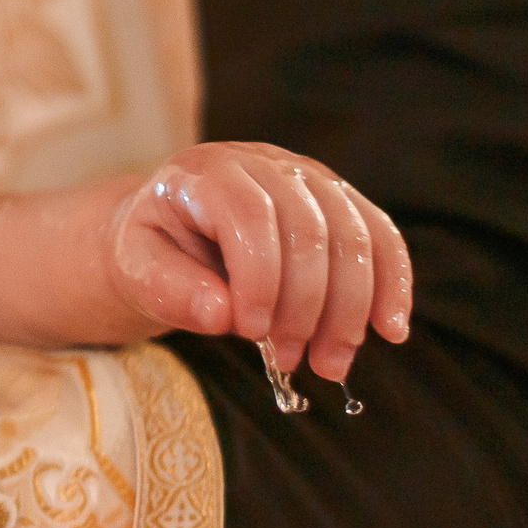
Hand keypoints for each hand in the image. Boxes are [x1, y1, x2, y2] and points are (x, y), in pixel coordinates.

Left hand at [105, 141, 411, 384]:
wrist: (172, 231)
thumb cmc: (154, 251)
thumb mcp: (135, 269)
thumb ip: (169, 289)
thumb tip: (221, 314)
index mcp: (205, 172)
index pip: (250, 216)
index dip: (260, 277)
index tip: (252, 331)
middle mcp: (263, 163)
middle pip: (310, 228)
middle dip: (306, 305)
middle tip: (289, 359)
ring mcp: (309, 177)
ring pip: (353, 235)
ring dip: (351, 309)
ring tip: (330, 364)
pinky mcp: (340, 200)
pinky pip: (381, 236)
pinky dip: (392, 285)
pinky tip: (390, 331)